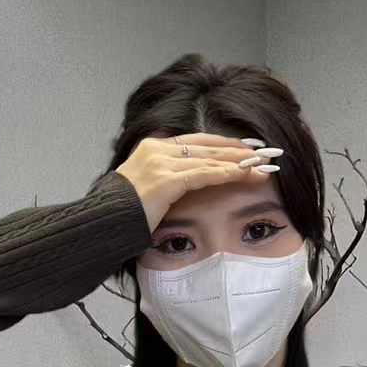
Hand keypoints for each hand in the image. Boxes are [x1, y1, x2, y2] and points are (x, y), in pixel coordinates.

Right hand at [115, 132, 280, 232]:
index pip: (197, 141)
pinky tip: (243, 175)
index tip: (247, 148)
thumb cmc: (122, 215)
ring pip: (208, 159)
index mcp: (152, 147)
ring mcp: (159, 163)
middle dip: (238, 151)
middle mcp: (156, 149)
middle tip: (264, 154)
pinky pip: (203, 174)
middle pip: (207, 146)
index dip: (224, 144)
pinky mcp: (164, 180)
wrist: (102, 225)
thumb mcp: (145, 189)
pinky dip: (226, 174)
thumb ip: (166, 178)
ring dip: (238, 163)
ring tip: (261, 166)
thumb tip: (188, 182)